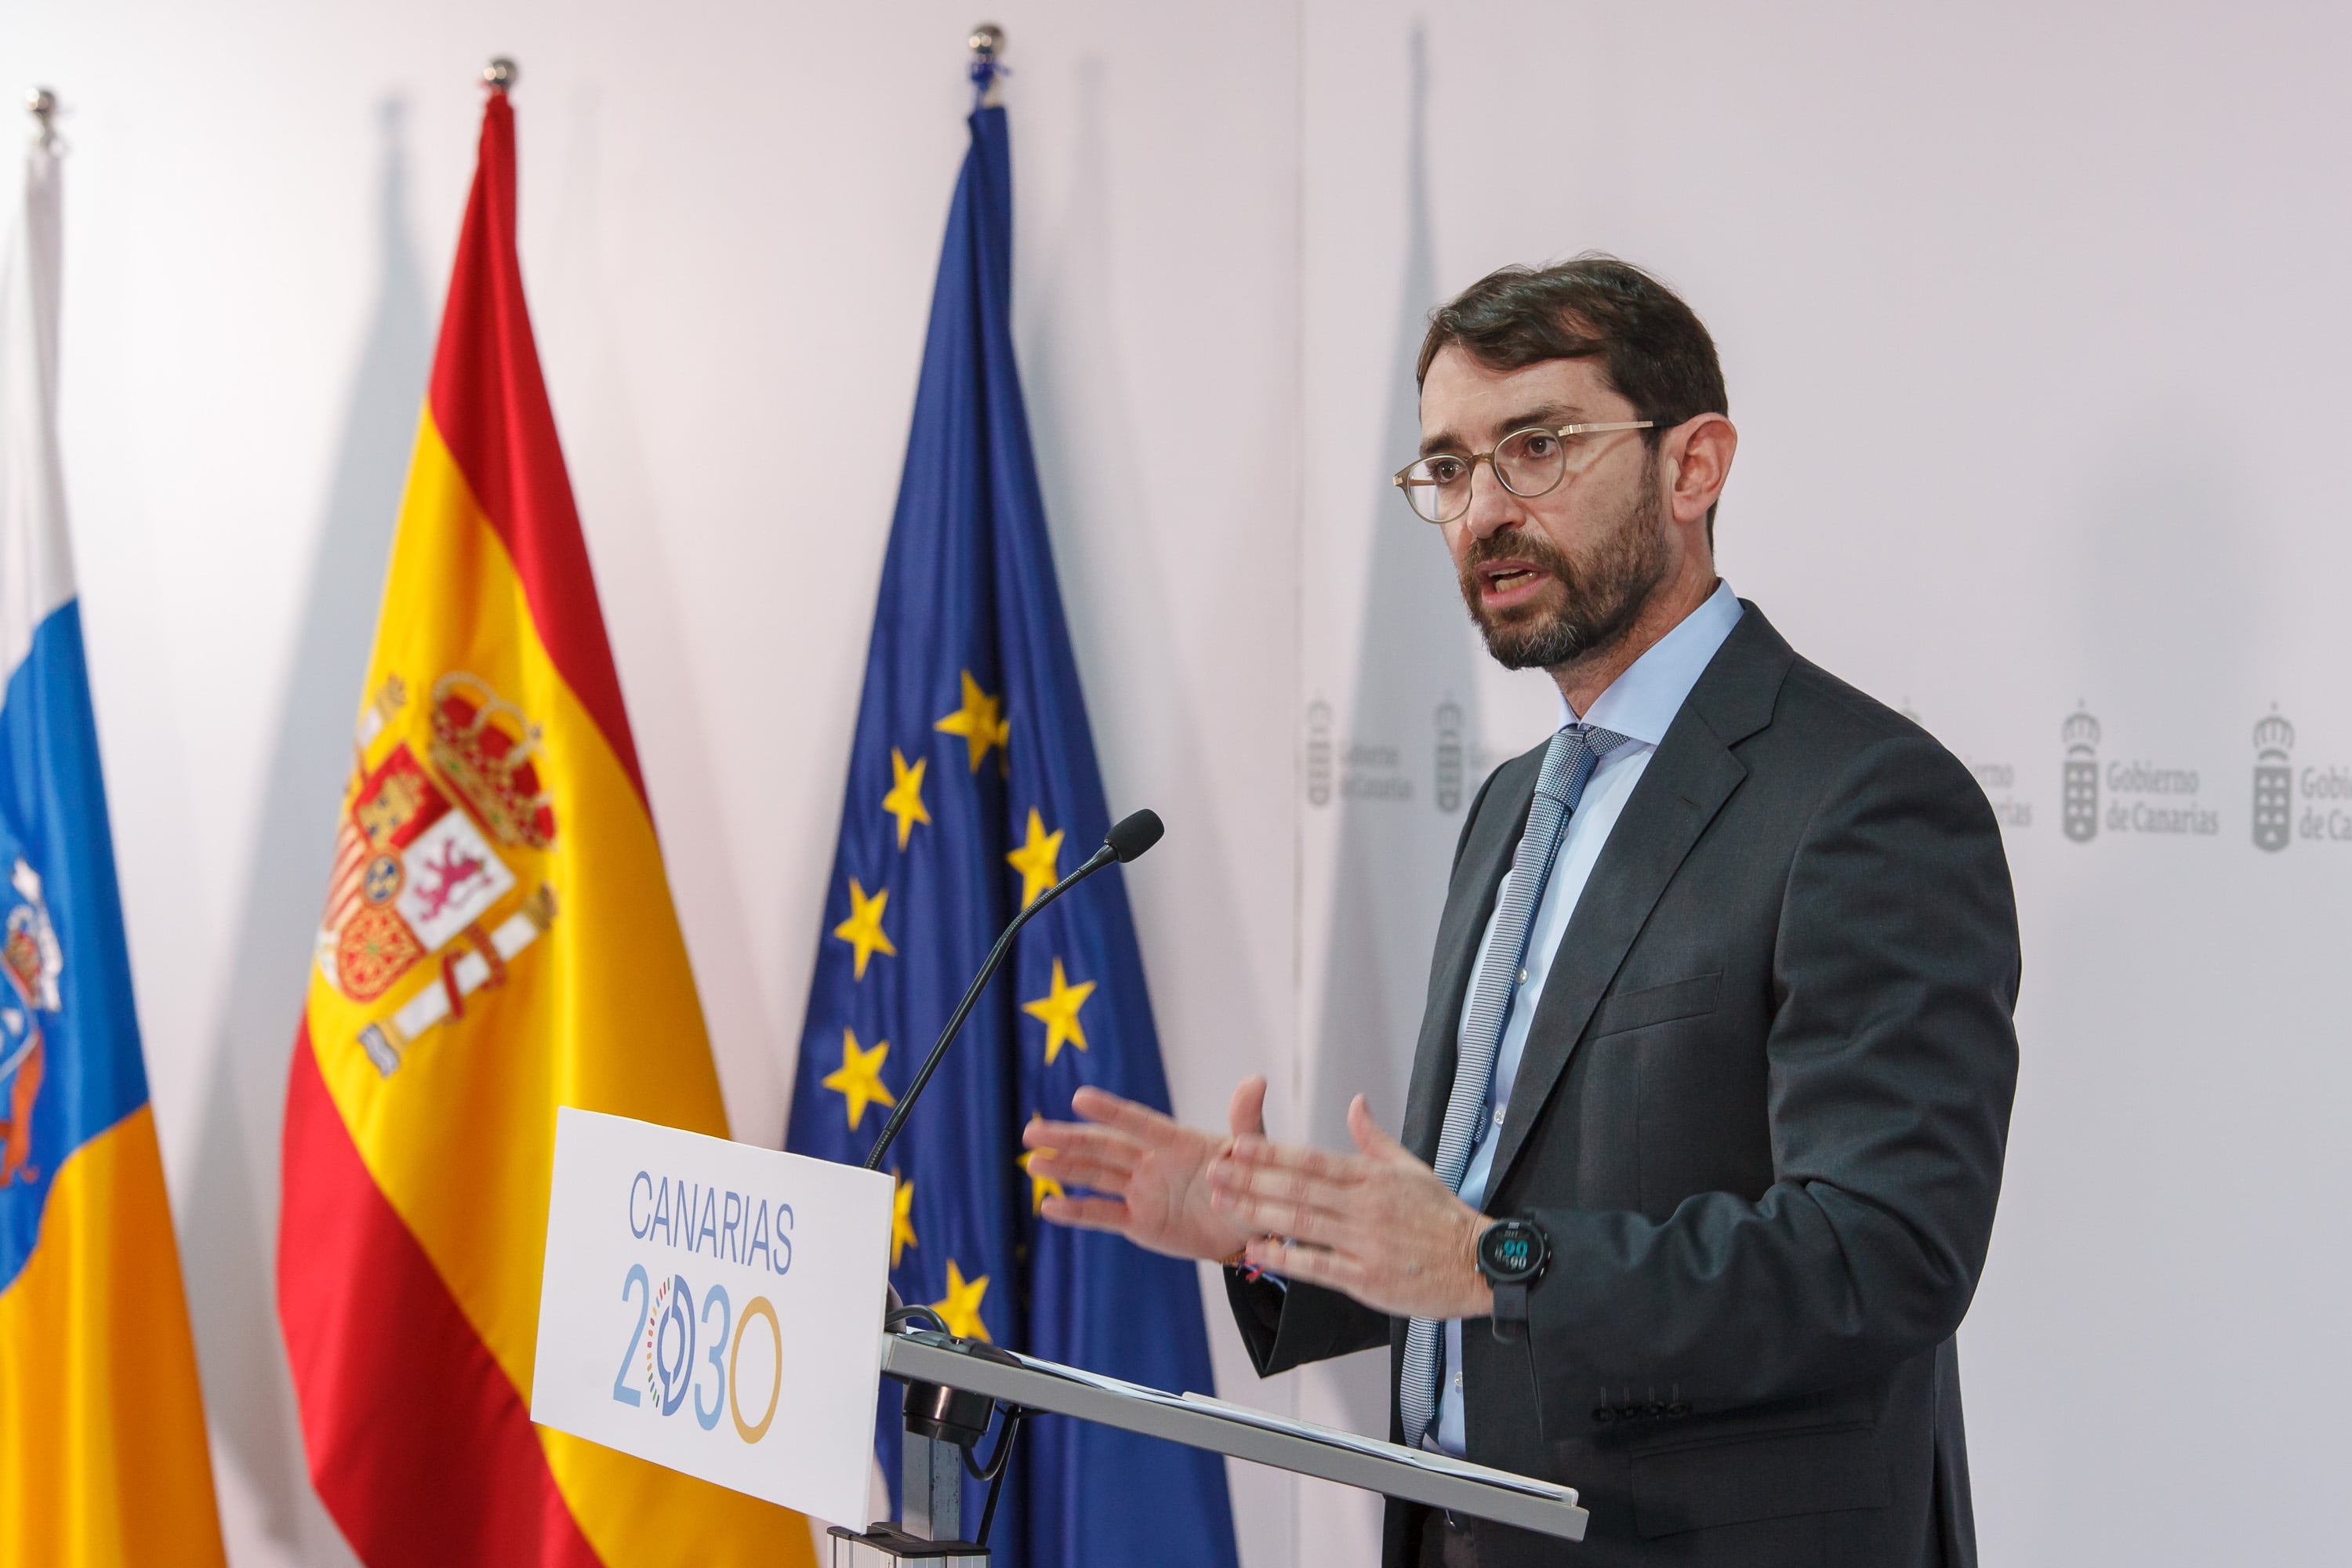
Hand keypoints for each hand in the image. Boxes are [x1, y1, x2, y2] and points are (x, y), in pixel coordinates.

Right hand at [1021, 1077, 1268, 1261]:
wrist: (1247, 1228)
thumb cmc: (1250, 1181)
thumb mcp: (1252, 1154)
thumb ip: (1246, 1121)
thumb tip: (1255, 1080)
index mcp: (1176, 1142)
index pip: (1139, 1123)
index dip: (1110, 1112)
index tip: (1080, 1098)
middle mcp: (1152, 1162)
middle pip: (1104, 1147)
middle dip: (1068, 1139)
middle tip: (1033, 1130)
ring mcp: (1142, 1191)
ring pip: (1096, 1176)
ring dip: (1064, 1169)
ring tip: (1031, 1161)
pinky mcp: (1139, 1221)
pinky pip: (1103, 1214)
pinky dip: (1076, 1211)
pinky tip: (1048, 1206)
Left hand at [1208, 1095, 1494, 1319]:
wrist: (1479, 1264)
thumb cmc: (1443, 1219)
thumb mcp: (1413, 1169)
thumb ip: (1375, 1139)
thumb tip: (1355, 1103)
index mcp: (1374, 1177)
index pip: (1314, 1160)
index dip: (1273, 1152)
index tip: (1238, 1144)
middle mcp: (1367, 1206)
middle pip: (1299, 1187)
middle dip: (1252, 1177)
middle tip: (1215, 1169)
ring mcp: (1366, 1242)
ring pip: (1302, 1223)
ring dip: (1258, 1212)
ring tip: (1223, 1203)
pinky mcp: (1368, 1279)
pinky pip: (1317, 1266)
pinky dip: (1284, 1258)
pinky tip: (1255, 1251)